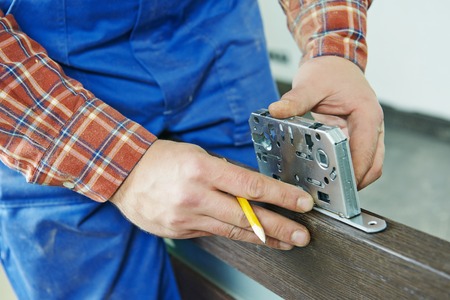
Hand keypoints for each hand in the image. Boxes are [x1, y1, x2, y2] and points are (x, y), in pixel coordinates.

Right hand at [111, 140, 313, 248]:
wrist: (124, 174)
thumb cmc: (161, 159)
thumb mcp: (196, 154)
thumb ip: (224, 173)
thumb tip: (251, 188)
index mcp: (201, 169)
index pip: (250, 186)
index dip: (281, 196)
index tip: (301, 202)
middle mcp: (195, 195)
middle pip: (246, 215)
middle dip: (279, 227)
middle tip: (302, 235)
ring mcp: (186, 217)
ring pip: (233, 231)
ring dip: (262, 238)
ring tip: (284, 242)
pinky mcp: (179, 231)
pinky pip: (213, 234)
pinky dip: (236, 236)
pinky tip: (252, 238)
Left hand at [269, 56, 383, 188]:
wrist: (334, 61)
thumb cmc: (327, 70)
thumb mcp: (309, 83)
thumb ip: (295, 100)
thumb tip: (277, 111)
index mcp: (367, 115)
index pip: (366, 153)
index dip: (353, 174)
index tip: (337, 189)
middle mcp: (372, 126)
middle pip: (372, 166)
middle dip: (354, 183)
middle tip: (332, 197)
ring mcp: (366, 132)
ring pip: (367, 165)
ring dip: (351, 177)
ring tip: (328, 190)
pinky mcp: (355, 135)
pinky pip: (355, 158)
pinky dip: (344, 167)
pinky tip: (325, 173)